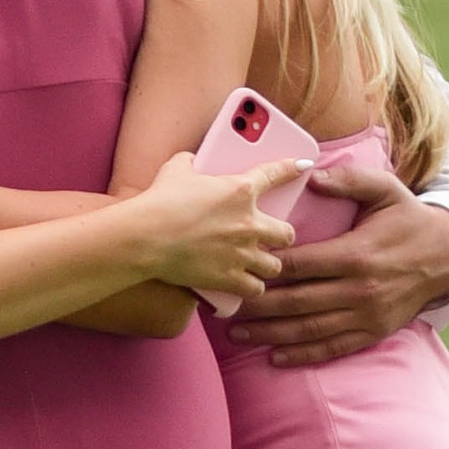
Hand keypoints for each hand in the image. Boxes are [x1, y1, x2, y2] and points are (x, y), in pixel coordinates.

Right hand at [134, 155, 295, 304]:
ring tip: (257, 264)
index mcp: (240, 190)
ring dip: (267, 264)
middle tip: (269, 236)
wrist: (145, 237)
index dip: (293, 168)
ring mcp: (241, 253)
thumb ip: (190, 162)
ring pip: (274, 265)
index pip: (276, 174)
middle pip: (286, 233)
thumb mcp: (176, 169)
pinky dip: (251, 287)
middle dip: (281, 235)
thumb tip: (191, 160)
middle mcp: (248, 223)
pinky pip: (255, 289)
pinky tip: (245, 285)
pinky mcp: (229, 278)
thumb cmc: (159, 201)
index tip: (304, 165)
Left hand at [224, 160, 448, 367]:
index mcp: (356, 254)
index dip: (267, 269)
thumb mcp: (386, 190)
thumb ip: (349, 180)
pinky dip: (303, 355)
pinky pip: (332, 348)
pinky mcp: (373, 333)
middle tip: (225, 308)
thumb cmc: (408, 219)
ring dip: (271, 334)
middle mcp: (359, 290)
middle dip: (258, 307)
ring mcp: (366, 315)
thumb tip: (311, 176)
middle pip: (297, 301)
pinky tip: (275, 357)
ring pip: (309, 329)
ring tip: (238, 335)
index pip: (300, 265)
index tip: (238, 268)